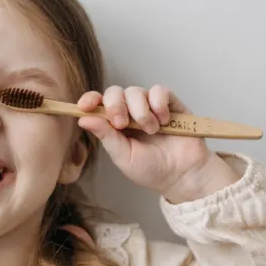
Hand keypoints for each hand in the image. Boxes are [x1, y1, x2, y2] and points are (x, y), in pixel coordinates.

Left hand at [77, 85, 239, 203]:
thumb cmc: (151, 169)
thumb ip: (105, 136)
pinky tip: (163, 120)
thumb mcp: (123, 156)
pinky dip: (158, 104)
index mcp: (114, 125)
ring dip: (140, 111)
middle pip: (115, 92)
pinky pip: (159, 91)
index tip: (84, 106)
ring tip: (151, 130)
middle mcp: (130, 112)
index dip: (90, 100)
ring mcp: (150, 106)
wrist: (182, 174)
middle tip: (122, 124)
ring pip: (136, 91)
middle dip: (115, 106)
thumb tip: (83, 119)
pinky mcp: (170, 103)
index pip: (98, 104)